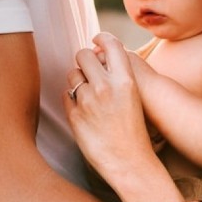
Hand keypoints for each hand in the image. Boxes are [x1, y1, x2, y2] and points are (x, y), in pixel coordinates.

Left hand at [64, 33, 156, 187]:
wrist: (131, 163)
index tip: (96, 40)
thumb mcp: (133, 98)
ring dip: (77, 80)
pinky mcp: (75, 116)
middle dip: (84, 60)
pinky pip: (66, 96)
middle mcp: (105, 87)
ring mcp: (88, 102)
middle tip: (89, 70)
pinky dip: (72, 100)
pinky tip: (84, 112)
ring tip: (89, 95)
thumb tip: (97, 54)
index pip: (111, 43)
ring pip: (72, 75)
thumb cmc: (135, 131)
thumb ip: (118, 76)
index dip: (102, 38)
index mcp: (125, 81)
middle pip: (83, 54)